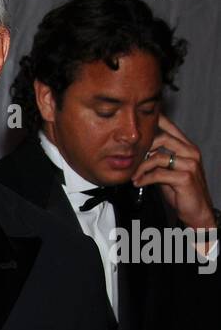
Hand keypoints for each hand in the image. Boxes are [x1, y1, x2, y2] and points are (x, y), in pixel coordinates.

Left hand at [133, 114, 215, 232]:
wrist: (197, 211)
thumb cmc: (182, 192)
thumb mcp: (169, 172)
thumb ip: (158, 161)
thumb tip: (140, 154)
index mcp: (188, 148)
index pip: (172, 129)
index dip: (157, 121)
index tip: (141, 118)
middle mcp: (191, 153)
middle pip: (163, 138)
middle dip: (143, 147)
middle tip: (131, 157)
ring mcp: (190, 164)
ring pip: (158, 156)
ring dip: (141, 166)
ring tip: (134, 175)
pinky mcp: (185, 178)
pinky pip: (158, 174)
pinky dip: (145, 178)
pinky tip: (138, 183)